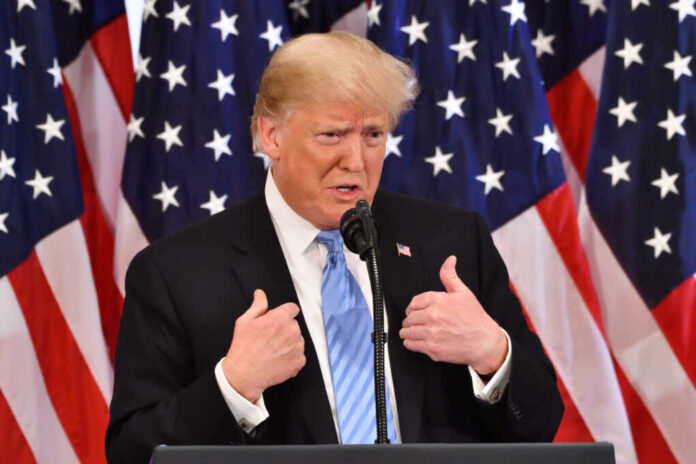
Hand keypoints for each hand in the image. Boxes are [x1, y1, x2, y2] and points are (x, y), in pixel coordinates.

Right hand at [222, 289, 305, 402]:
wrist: (244, 375)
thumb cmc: (243, 347)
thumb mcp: (245, 321)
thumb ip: (258, 305)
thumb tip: (260, 293)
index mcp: (280, 318)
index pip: (292, 309)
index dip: (284, 314)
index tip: (277, 321)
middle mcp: (292, 331)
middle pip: (294, 325)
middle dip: (285, 329)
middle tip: (270, 338)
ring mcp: (297, 347)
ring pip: (297, 339)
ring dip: (289, 343)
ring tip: (273, 350)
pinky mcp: (299, 361)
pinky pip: (299, 355)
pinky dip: (291, 357)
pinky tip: (277, 360)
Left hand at [399, 255, 506, 374]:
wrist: (485, 342)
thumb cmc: (475, 318)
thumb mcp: (463, 292)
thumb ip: (450, 276)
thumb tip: (450, 260)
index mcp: (438, 300)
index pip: (414, 302)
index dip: (413, 307)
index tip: (414, 311)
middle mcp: (432, 316)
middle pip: (409, 317)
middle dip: (410, 320)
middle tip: (414, 323)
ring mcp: (431, 333)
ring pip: (407, 331)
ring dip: (407, 331)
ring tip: (410, 332)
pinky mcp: (431, 348)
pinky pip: (411, 344)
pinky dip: (410, 342)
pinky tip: (415, 341)